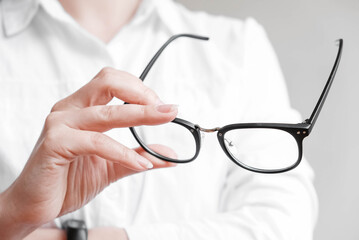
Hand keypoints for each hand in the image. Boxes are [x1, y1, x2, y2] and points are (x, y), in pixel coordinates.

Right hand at [0, 67, 176, 238]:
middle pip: (109, 83)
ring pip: (107, 112)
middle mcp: (70, 109)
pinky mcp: (55, 143)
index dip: (140, 89)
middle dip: (143, 93)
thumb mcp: (111, 166)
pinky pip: (97, 143)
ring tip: (165, 119)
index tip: (162, 106)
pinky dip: (123, 153)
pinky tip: (140, 163)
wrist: (36, 205)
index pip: (113, 81)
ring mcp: (60, 123)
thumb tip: (169, 155)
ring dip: (141, 114)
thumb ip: (138, 156)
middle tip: (167, 108)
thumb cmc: (68, 181)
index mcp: (81, 108)